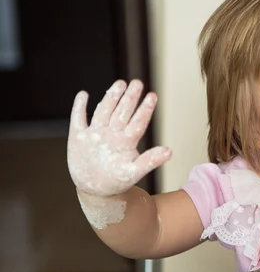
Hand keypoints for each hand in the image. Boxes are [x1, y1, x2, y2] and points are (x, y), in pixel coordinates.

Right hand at [67, 79, 171, 197]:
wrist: (95, 189)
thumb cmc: (117, 180)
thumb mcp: (134, 172)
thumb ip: (150, 161)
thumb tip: (170, 151)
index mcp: (126, 141)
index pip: (138, 122)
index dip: (145, 109)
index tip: (152, 96)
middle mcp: (112, 134)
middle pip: (122, 112)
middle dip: (130, 98)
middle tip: (137, 82)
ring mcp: (96, 134)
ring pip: (104, 111)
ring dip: (111, 98)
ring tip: (120, 83)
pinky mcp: (78, 137)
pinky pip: (79, 119)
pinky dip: (79, 108)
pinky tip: (83, 94)